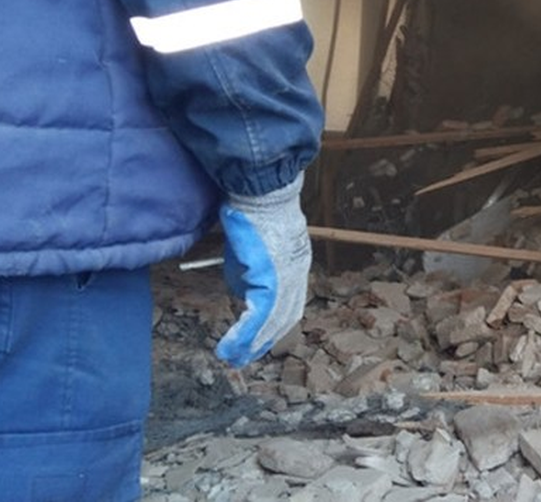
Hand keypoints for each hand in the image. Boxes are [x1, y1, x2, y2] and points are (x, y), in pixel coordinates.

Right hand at [215, 174, 310, 366]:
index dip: (276, 324)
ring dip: (251, 343)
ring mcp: (288, 278)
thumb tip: (244, 289)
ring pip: (272, 321)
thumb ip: (250, 270)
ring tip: (233, 358)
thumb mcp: (253, 247)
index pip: (290, 303)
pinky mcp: (272, 280)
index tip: (261, 339)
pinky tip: (231, 347)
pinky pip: (260, 315)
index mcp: (295, 266)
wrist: (261, 194)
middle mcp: (297, 275)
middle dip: (264, 340)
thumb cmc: (253, 212)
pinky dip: (245, 334)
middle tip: (245, 357)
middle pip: (285, 317)